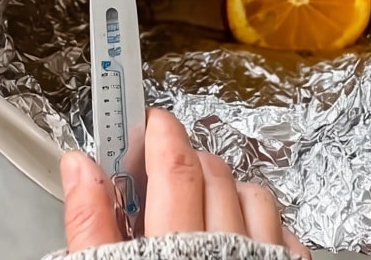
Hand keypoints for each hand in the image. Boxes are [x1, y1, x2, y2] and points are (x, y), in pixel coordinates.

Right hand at [61, 108, 309, 257]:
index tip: (147, 123)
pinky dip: (266, 225)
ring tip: (198, 207)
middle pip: (214, 173)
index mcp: (173, 253)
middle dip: (186, 159)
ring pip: (255, 197)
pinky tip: (242, 241)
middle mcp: (227, 256)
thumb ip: (90, 226)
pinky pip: (288, 236)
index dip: (160, 134)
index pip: (173, 166)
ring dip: (227, 189)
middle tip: (160, 169)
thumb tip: (81, 168)